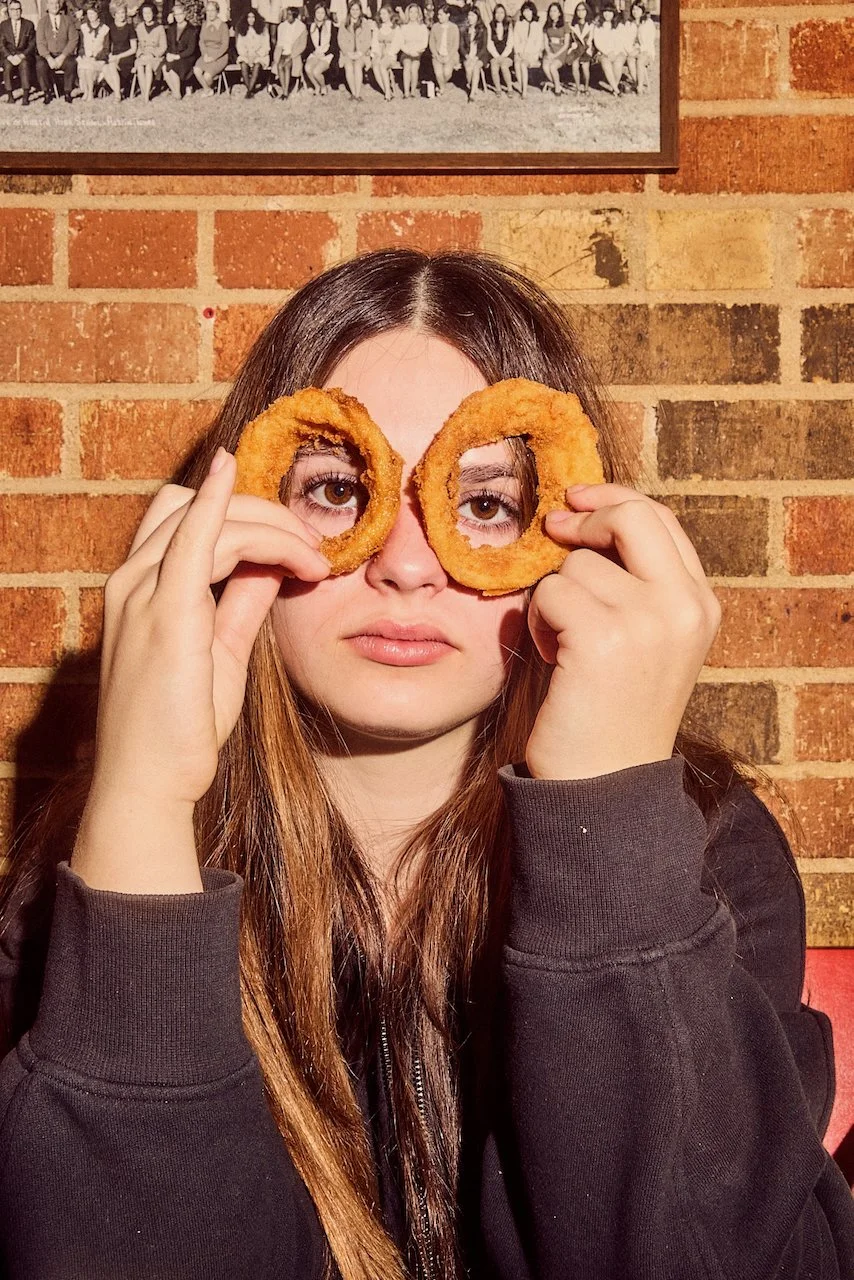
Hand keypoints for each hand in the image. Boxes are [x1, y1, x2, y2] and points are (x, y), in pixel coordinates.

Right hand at [89, 449, 329, 811]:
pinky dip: (223, 503)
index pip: (187, 519)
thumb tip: (276, 565)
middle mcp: (133, 581)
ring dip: (273, 527)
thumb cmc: (180, 727)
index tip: (295, 539)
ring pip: (213, 519)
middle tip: (314, 546)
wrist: (149, 783)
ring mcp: (142, 593)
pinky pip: (196, 536)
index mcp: (142, 589)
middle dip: (261, 512)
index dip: (240, 513)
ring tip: (317, 559)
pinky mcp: (165, 613)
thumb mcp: (220, 651)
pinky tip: (246, 481)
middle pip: (197, 505)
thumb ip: (242, 602)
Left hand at [523, 483, 720, 780]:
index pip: (661, 520)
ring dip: (553, 599)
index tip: (577, 501)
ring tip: (564, 647)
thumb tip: (579, 519)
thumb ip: (635, 584)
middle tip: (553, 532)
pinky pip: (550, 593)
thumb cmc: (611, 711)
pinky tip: (554, 659)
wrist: (607, 784)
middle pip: (632, 516)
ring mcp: (649, 620)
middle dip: (585, 520)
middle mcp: (685, 607)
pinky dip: (539, 623)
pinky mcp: (604, 637)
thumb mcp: (646, 641)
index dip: (614, 501)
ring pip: (576, 564)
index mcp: (701, 605)